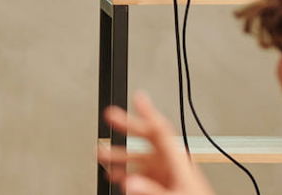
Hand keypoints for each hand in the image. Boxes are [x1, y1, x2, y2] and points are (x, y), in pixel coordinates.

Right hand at [95, 91, 214, 194]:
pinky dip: (125, 173)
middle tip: (110, 115)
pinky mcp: (160, 182)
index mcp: (179, 160)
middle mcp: (170, 162)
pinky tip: (115, 174)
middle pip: (146, 138)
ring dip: (120, 155)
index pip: (161, 130)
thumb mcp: (176, 193)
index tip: (138, 96)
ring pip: (138, 157)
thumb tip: (130, 181)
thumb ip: (152, 188)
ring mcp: (164, 172)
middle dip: (127, 126)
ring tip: (102, 153)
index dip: (149, 111)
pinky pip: (138, 173)